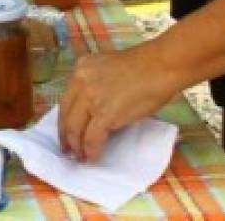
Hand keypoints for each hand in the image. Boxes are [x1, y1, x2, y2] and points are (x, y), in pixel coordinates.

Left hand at [58, 43, 179, 161]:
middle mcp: (80, 81)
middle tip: (68, 150)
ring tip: (81, 158)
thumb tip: (92, 111)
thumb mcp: (107, 69)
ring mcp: (90, 97)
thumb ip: (95, 84)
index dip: (64, 120)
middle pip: (66, 115)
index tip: (65, 132)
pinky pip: (91, 138)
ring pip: (75, 129)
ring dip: (77, 147)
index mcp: (81, 68)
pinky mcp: (104, 113)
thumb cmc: (144, 68)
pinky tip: (94, 158)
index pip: (66, 99)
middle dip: (65, 136)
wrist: (160, 67)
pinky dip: (91, 151)